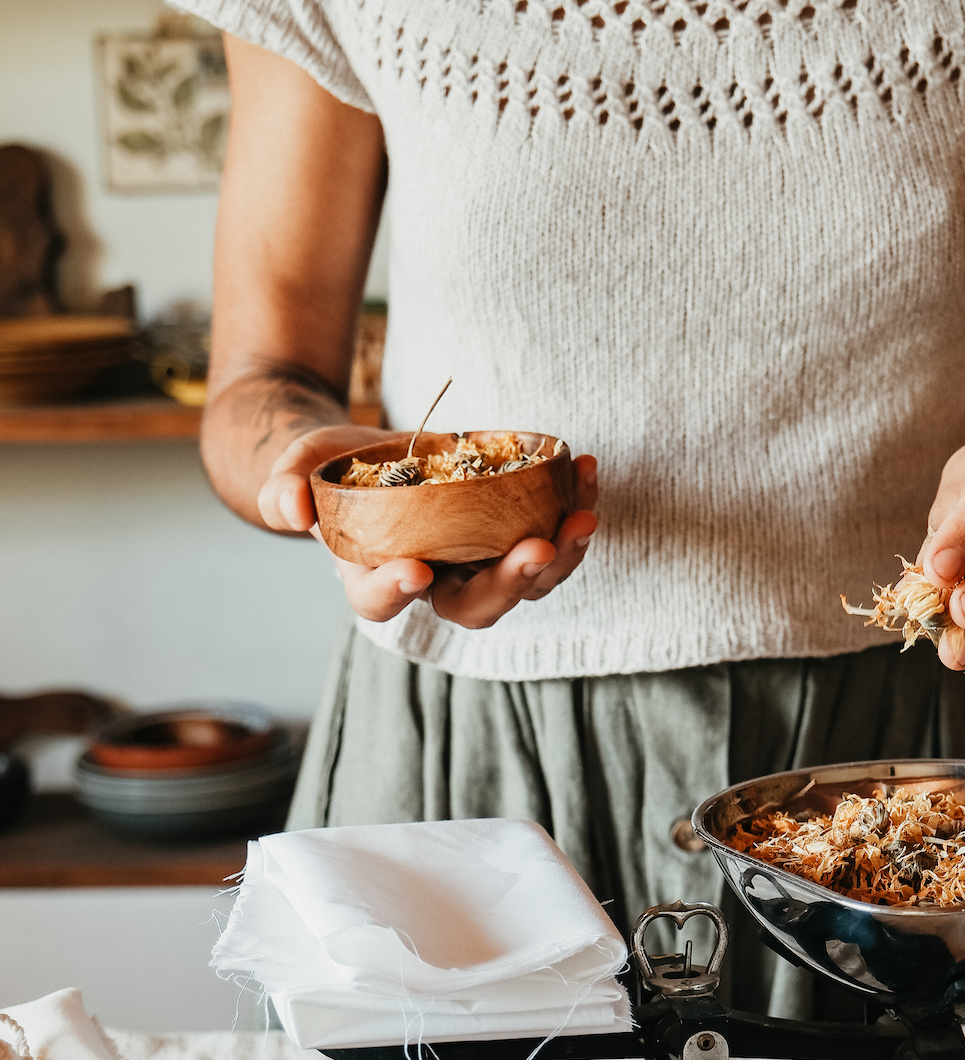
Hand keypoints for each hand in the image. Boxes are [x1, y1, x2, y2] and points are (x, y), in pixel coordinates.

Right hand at [258, 424, 599, 628]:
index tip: (415, 570)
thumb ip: (286, 490)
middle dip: (509, 582)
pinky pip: (548, 533)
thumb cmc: (328, 470)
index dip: (396, 591)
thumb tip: (290, 505)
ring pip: (524, 581)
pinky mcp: (507, 534)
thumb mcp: (297, 470)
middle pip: (474, 605)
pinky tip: (584, 470)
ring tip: (582, 516)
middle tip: (535, 549)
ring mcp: (475, 563)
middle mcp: (433, 583)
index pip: (381, 601)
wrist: (366, 454)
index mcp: (373, 578)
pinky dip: (570, 506)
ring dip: (559, 555)